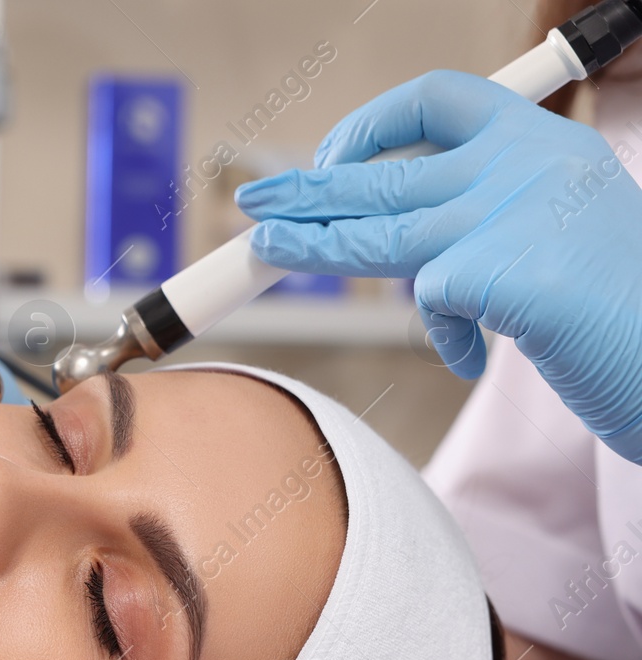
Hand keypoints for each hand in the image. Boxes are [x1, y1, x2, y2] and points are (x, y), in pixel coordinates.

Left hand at [236, 70, 641, 462]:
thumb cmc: (626, 308)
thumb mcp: (558, 237)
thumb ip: (486, 221)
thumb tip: (396, 238)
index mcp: (544, 144)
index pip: (439, 100)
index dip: (374, 124)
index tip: (336, 156)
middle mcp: (527, 166)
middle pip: (388, 174)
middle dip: (314, 191)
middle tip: (260, 201)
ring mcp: (512, 214)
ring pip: (380, 229)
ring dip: (312, 241)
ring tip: (266, 246)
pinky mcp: (499, 269)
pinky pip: (432, 301)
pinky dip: (447, 335)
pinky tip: (474, 354)